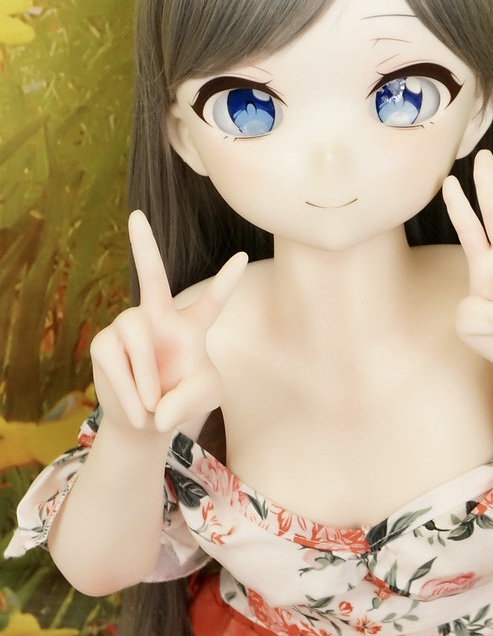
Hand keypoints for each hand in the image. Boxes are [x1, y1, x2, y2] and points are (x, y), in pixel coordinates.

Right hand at [90, 211, 246, 432]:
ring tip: (152, 406)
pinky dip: (129, 391)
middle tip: (136, 215)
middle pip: (150, 277)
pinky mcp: (104, 345)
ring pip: (136, 336)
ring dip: (146, 376)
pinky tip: (138, 411)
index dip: (225, 281)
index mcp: (191, 326)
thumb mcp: (203, 398)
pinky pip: (114, 360)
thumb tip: (159, 409)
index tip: (243, 256)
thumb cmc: (181, 399)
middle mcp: (159, 318)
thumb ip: (190, 401)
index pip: (212, 301)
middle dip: (143, 246)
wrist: (146, 420)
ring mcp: (129, 328)